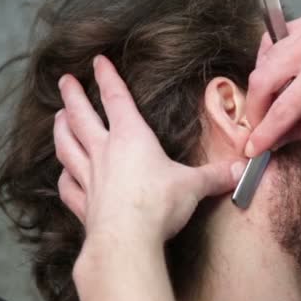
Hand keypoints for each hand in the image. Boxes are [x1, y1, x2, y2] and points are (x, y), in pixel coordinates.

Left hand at [54, 55, 244, 243]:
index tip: (98, 61)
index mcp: (131, 138)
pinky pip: (68, 188)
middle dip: (72, 96)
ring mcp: (90, 178)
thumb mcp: (194, 186)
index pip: (116, 99)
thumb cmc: (159, 204)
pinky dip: (64, 179)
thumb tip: (243, 170)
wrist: (128, 240)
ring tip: (57, 118)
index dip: (107, 78)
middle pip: (81, 117)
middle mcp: (105, 152)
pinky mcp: (84, 204)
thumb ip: (216, 175)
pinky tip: (63, 176)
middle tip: (63, 81)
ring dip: (61, 130)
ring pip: (67, 147)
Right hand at [245, 3, 300, 156]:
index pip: (282, 109)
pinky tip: (284, 74)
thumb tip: (282, 138)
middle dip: (255, 109)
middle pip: (262, 79)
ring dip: (263, 83)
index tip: (252, 148)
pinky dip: (273, 58)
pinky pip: (278, 38)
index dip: (263, 134)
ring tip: (274, 102)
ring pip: (265, 56)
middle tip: (261, 127)